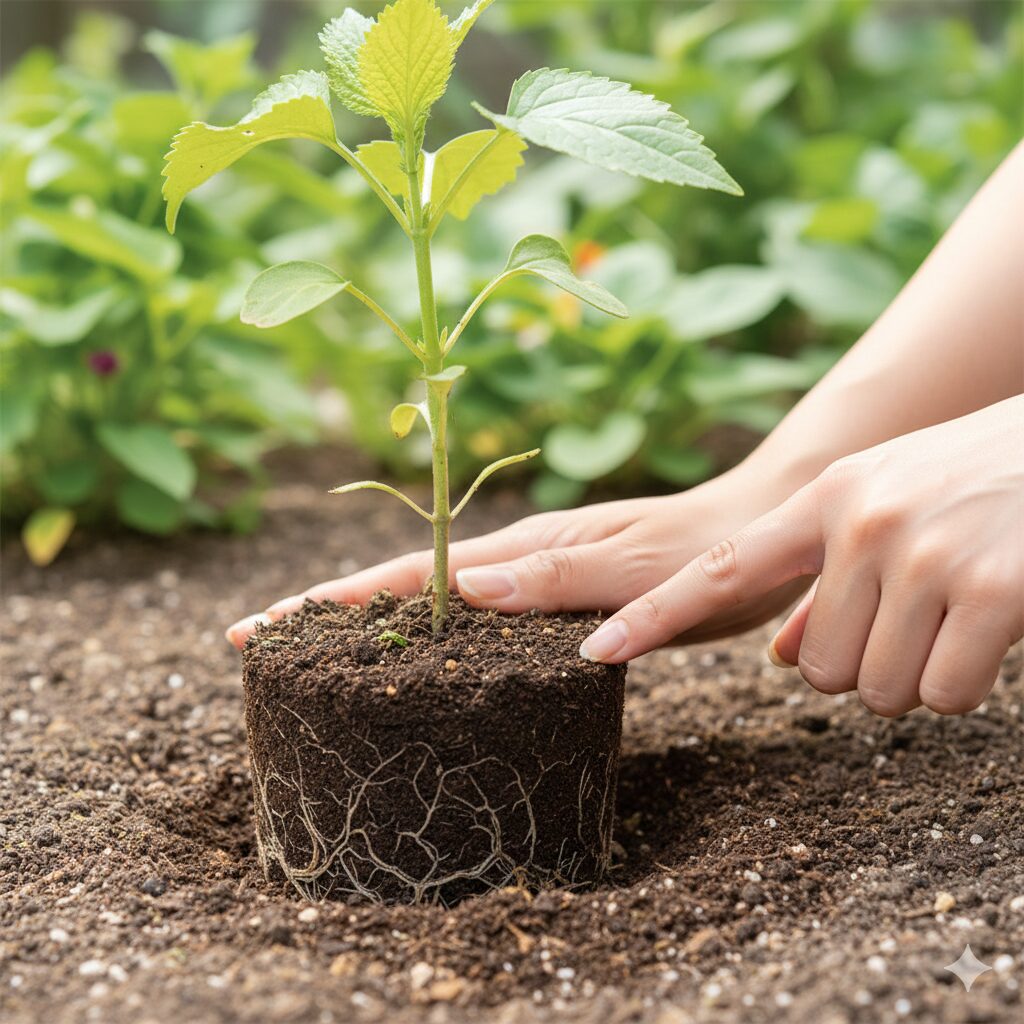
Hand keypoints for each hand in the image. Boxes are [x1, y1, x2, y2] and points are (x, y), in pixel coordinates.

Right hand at [226, 464, 806, 647]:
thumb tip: (468, 589)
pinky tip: (419, 655)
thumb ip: (561, 576)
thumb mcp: (638, 567)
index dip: (334, 601)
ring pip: (432, 600)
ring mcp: (534, 575)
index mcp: (525, 552)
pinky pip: (474, 617)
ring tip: (312, 653)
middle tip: (258, 643)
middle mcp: (519, 560)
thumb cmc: (707, 551)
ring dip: (368, 621)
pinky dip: (429, 632)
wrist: (759, 528)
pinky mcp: (556, 594)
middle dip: (327, 611)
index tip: (263, 627)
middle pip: (402, 585)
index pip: (409, 577)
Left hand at [580, 397, 1023, 715]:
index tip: (594, 650)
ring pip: (876, 689)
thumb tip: (782, 658)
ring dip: (914, 677)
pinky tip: (989, 633)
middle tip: (912, 620)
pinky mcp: (992, 591)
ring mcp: (924, 554)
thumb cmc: (976, 484)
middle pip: (818, 667)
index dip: (652, 616)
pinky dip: (962, 685)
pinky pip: (942, 694)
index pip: (718, 570)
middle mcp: (862, 522)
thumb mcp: (886, 509)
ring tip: (952, 616)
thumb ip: (822, 582)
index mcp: (826, 498)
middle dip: (860, 666)